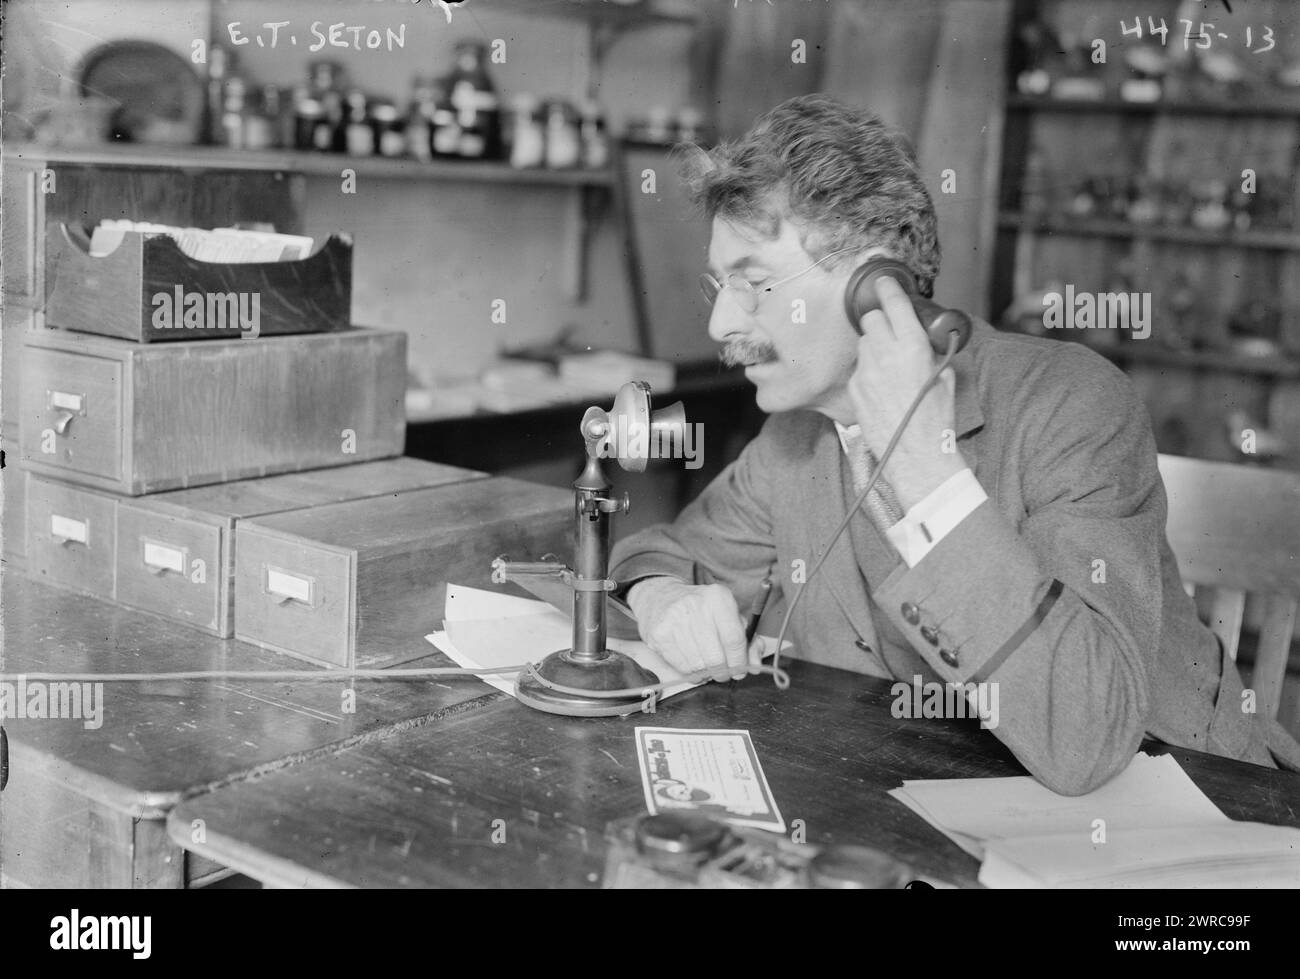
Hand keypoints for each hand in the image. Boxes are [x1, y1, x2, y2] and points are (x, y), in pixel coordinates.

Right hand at [626, 577, 760, 682]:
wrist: (661, 599)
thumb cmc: (703, 612)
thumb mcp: (729, 617)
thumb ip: (748, 641)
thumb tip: (755, 664)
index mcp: (719, 597)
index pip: (734, 639)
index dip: (740, 661)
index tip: (741, 670)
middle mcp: (696, 605)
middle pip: (716, 657)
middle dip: (724, 672)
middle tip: (724, 673)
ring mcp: (675, 620)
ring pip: (698, 666)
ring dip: (707, 673)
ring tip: (707, 666)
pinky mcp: (660, 635)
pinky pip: (681, 667)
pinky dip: (691, 673)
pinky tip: (692, 663)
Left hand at [847, 275, 965, 510]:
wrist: (915, 456)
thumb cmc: (936, 420)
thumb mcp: (944, 379)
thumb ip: (932, 353)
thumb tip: (927, 342)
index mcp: (912, 348)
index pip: (893, 304)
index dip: (888, 289)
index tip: (884, 282)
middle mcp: (884, 355)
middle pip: (870, 320)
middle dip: (880, 320)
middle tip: (891, 330)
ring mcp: (866, 372)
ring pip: (863, 343)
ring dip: (873, 345)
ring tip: (889, 365)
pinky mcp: (854, 389)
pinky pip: (859, 368)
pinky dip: (868, 371)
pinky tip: (882, 387)